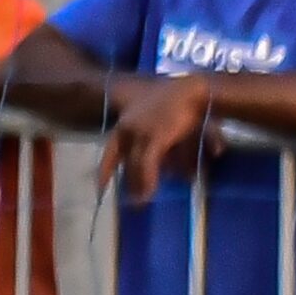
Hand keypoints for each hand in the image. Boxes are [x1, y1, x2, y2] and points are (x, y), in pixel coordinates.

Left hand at [101, 74, 218, 202]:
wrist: (195, 92)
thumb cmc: (185, 106)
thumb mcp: (172, 129)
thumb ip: (173, 152)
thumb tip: (181, 174)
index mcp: (127, 124)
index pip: (110, 152)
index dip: (105, 171)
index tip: (99, 189)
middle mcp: (128, 129)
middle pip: (124, 162)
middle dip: (128, 182)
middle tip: (132, 201)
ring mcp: (139, 133)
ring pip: (134, 167)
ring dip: (138, 186)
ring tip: (142, 202)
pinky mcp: (153, 139)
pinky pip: (146, 166)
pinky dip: (148, 182)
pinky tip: (149, 195)